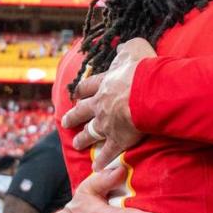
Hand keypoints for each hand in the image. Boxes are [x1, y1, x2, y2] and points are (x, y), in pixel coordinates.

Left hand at [62, 38, 155, 170]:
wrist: (147, 92)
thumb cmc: (142, 69)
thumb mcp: (134, 49)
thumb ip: (127, 48)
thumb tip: (121, 46)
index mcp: (104, 84)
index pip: (87, 87)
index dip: (81, 91)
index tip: (75, 95)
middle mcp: (100, 104)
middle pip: (82, 111)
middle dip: (73, 117)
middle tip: (65, 122)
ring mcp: (107, 124)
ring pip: (90, 133)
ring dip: (82, 139)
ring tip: (76, 144)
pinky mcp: (117, 140)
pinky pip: (108, 153)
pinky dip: (102, 161)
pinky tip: (97, 167)